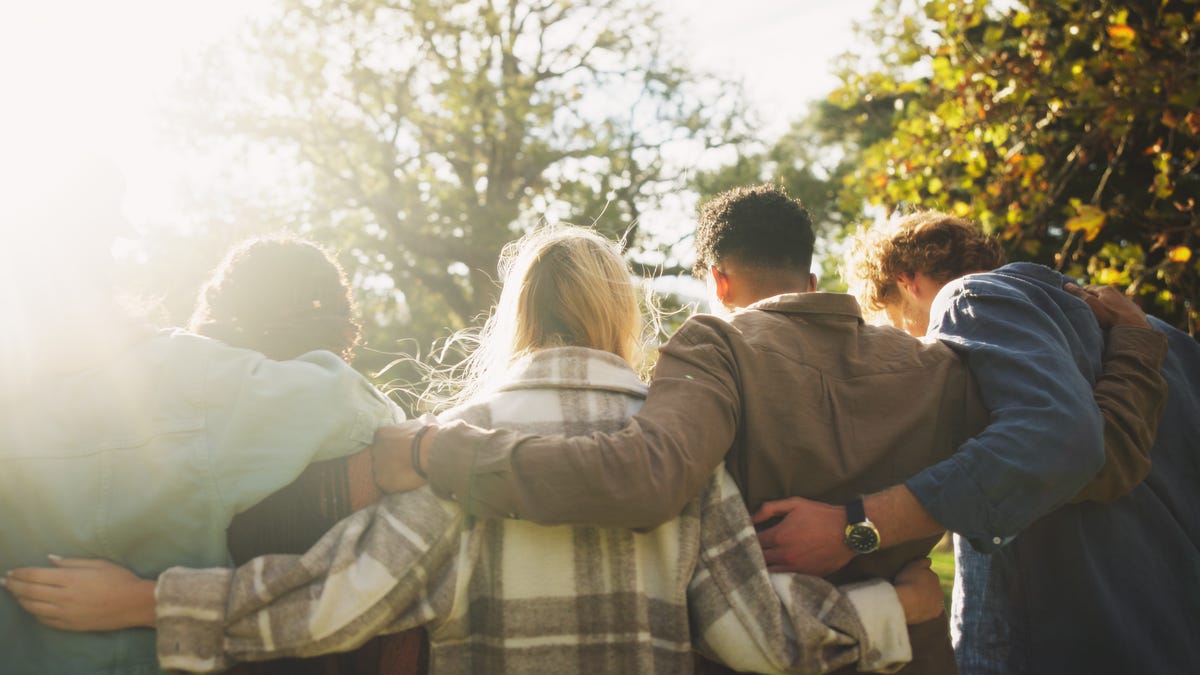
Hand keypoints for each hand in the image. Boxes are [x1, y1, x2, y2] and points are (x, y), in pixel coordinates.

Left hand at [2, 556, 155, 630]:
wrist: (135, 604)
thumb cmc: (120, 580)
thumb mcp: (99, 563)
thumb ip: (71, 562)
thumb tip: (50, 560)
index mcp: (70, 578)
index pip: (35, 575)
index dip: (20, 573)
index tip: (11, 571)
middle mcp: (64, 596)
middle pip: (30, 591)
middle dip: (14, 585)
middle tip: (6, 581)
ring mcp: (65, 613)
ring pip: (33, 607)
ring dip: (21, 599)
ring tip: (15, 593)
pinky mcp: (70, 625)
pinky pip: (45, 620)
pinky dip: (34, 613)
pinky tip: (32, 607)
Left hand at [370, 419, 435, 492]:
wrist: (428, 451)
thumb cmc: (426, 434)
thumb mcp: (423, 421)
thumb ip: (418, 423)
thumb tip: (425, 420)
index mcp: (381, 434)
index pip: (383, 441)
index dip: (394, 447)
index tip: (405, 450)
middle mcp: (374, 450)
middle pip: (380, 456)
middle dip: (390, 460)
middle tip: (406, 463)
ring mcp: (376, 466)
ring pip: (382, 472)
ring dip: (392, 473)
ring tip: (407, 474)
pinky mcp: (381, 481)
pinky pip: (387, 485)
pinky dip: (395, 485)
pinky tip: (406, 482)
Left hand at [754, 497, 853, 574]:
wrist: (848, 532)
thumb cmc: (821, 515)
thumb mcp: (795, 504)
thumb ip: (770, 508)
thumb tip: (750, 518)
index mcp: (778, 536)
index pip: (752, 542)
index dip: (745, 539)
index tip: (742, 537)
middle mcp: (784, 555)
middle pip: (758, 559)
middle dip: (751, 554)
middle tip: (747, 551)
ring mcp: (795, 568)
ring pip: (769, 571)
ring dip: (763, 567)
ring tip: (759, 561)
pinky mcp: (806, 576)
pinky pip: (785, 578)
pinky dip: (778, 575)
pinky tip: (775, 570)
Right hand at [892, 557, 944, 623]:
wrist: (904, 602)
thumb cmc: (906, 582)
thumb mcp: (912, 566)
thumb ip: (922, 562)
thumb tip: (929, 560)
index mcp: (934, 576)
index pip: (928, 576)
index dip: (920, 578)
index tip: (911, 580)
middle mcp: (939, 589)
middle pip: (932, 588)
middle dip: (925, 588)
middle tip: (912, 590)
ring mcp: (939, 602)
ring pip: (933, 599)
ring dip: (926, 599)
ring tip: (913, 600)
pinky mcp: (936, 613)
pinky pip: (931, 610)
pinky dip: (926, 609)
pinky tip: (917, 608)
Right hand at [1065, 282, 1149, 328]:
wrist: (1134, 328)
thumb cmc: (1109, 316)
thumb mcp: (1090, 304)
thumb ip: (1078, 294)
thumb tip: (1067, 284)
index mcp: (1106, 289)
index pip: (1088, 288)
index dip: (1081, 294)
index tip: (1076, 302)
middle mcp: (1118, 293)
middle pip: (1101, 295)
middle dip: (1094, 301)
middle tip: (1087, 311)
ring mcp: (1128, 302)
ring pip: (1112, 303)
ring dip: (1106, 308)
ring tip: (1101, 319)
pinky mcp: (1136, 312)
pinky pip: (1122, 311)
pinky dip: (1117, 314)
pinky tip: (1114, 322)